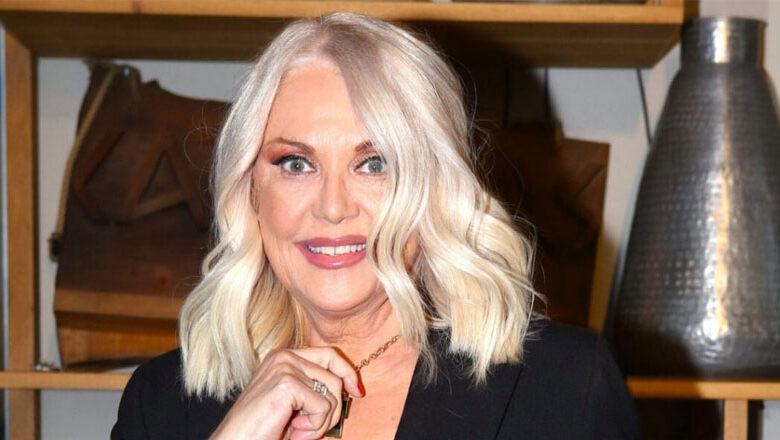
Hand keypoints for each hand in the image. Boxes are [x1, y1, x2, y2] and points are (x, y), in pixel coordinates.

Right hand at [209, 347, 362, 439]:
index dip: (347, 372)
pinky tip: (293, 433)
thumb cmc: (262, 428)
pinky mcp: (287, 384)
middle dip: (334, 407)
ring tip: (299, 433)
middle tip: (317, 429)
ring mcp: (285, 368)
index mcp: (284, 357)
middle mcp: (284, 356)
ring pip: (332, 394)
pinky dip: (314, 428)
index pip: (329, 354)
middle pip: (334, 374)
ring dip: (321, 423)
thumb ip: (315, 388)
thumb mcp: (294, 403)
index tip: (357, 391)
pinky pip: (323, 407)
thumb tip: (351, 386)